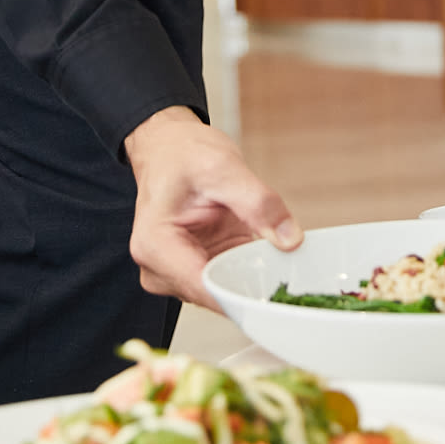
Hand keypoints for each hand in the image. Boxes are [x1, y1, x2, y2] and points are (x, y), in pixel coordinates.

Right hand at [125, 104, 300, 309]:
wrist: (169, 146)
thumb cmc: (181, 153)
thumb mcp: (223, 167)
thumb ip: (258, 203)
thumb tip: (289, 238)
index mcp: (155, 244)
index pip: (203, 288)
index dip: (242, 294)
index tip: (276, 297)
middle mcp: (157, 266)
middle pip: (212, 295)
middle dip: (249, 284)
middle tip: (285, 269)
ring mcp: (173, 272)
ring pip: (220, 292)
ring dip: (247, 278)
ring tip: (270, 255)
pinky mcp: (190, 269)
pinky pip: (223, 280)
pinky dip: (243, 270)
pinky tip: (257, 255)